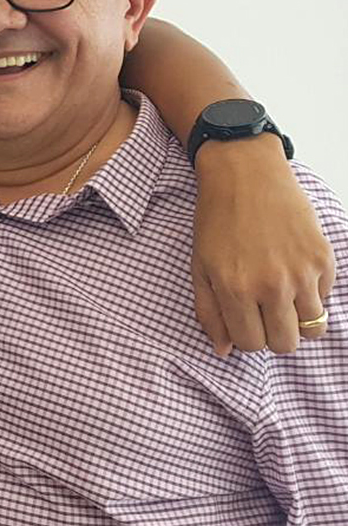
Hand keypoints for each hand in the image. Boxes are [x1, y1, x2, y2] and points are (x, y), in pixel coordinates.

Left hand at [190, 135, 334, 354]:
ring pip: (312, 328)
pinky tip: (294, 272)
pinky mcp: (323, 258)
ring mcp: (302, 273)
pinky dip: (313, 294)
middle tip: (264, 312)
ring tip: (281, 296)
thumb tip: (223, 351)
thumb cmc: (216, 220)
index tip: (244, 320)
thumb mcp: (199, 266)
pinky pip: (326, 299)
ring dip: (297, 319)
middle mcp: (272, 285)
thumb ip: (209, 312)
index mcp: (235, 289)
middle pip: (285, 343)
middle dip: (273, 334)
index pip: (251, 344)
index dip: (247, 337)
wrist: (245, 174)